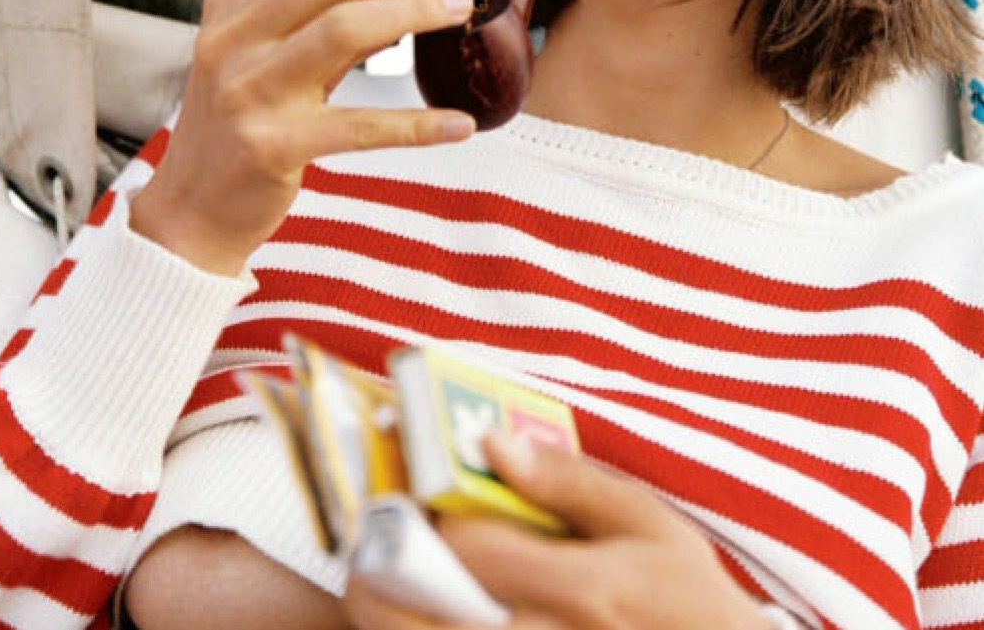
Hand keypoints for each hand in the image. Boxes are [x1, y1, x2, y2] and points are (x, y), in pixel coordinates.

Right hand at [130, 0, 474, 273]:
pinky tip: (457, 124)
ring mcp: (248, 92)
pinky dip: (418, 124)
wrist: (192, 208)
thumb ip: (324, 17)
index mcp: (231, 3)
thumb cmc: (241, 120)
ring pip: (346, 28)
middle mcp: (232, 38)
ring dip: (416, 13)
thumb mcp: (266, 53)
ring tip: (454, 17)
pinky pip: (360, 126)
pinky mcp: (271, 147)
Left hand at [345, 432, 769, 629]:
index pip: (461, 545)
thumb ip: (568, 482)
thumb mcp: (646, 524)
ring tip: (389, 582)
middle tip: (368, 548)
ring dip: (389, 615)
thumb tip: (494, 440)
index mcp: (576, 591)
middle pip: (414, 618)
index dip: (420, 511)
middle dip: (373, 577)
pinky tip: (429, 613)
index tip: (404, 486)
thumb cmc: (683, 597)